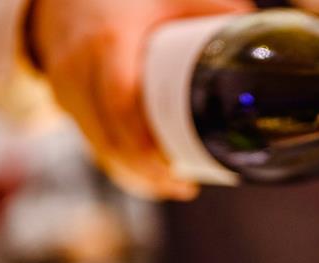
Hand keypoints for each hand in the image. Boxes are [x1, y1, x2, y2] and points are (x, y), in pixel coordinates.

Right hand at [30, 0, 252, 199]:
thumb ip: (209, 10)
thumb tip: (253, 36)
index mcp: (108, 43)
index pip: (121, 104)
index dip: (143, 144)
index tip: (174, 167)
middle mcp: (79, 69)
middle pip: (109, 138)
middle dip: (146, 173)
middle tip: (183, 189)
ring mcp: (67, 89)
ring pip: (99, 148)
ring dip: (134, 177)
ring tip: (173, 188)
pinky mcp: (65, 103)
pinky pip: (91, 143)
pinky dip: (119, 166)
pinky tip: (146, 181)